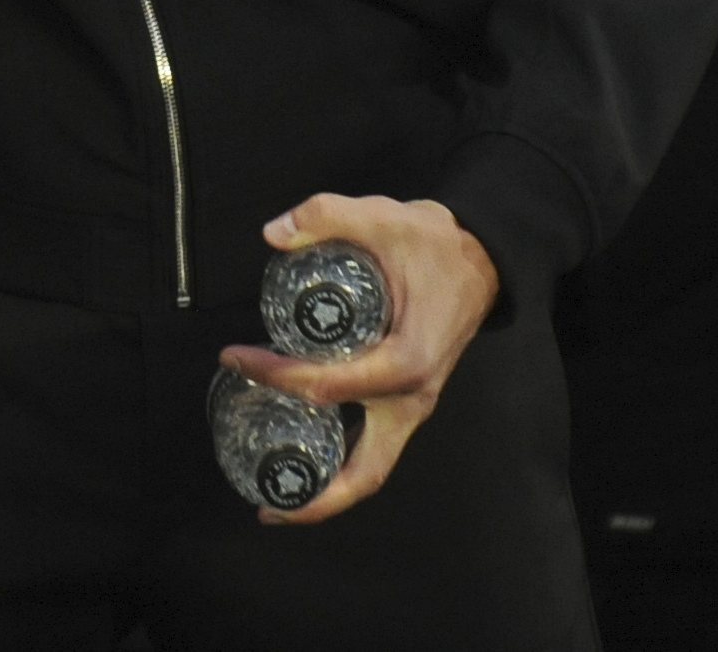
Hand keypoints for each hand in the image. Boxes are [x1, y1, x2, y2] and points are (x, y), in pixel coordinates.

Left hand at [217, 195, 500, 523]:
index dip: (276, 377)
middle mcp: (414, 397)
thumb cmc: (434, 243)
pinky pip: (373, 449)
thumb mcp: (384, 216)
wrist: (482, 256)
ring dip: (326, 491)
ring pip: (371, 470)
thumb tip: (273, 233)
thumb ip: (328, 214)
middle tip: (262, 503)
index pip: (330, 386)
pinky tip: (300, 454)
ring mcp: (414, 406)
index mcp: (408, 362)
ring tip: (274, 497)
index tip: (235, 357)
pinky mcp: (408, 401)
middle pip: (364, 472)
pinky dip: (338, 464)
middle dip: (314, 496)